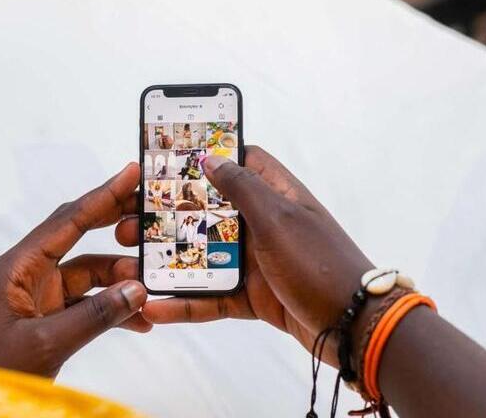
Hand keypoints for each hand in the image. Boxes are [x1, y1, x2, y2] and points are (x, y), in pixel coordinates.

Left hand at [0, 163, 150, 377]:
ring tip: (151, 290)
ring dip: (119, 281)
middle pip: (78, 237)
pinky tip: (138, 321)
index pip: (66, 221)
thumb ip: (94, 317)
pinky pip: (87, 303)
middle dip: (115, 226)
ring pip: (88, 274)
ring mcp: (38, 295)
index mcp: (17, 267)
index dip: (102, 196)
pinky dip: (111, 309)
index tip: (130, 174)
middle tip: (150, 213)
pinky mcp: (46, 317)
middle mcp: (28, 273)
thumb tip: (137, 291)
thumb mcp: (45, 344)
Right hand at [132, 147, 372, 364]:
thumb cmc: (321, 264)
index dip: (207, 156)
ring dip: (170, 260)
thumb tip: (211, 157)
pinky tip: (156, 307)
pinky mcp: (253, 295)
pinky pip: (212, 295)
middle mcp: (263, 223)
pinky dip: (186, 302)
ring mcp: (257, 260)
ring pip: (204, 255)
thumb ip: (243, 188)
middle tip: (130, 219)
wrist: (355, 329)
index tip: (165, 160)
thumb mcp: (278, 220)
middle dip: (170, 216)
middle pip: (209, 211)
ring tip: (131, 261)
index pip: (240, 161)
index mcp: (275, 195)